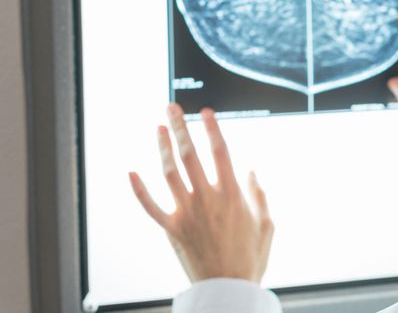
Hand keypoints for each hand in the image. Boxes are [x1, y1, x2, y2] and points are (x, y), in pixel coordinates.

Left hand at [128, 103, 273, 283]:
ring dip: (162, 147)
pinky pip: (150, 206)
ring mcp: (186, 213)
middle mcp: (206, 198)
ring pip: (169, 173)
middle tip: (172, 107)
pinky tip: (130, 171)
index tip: (206, 111)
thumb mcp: (266, 224)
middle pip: (190, 154)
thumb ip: (259, 195)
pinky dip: (138, 189)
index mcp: (232, 194)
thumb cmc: (250, 258)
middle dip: (180, 127)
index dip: (212, 128)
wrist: (229, 290)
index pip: (219, 151)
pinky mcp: (171, 229)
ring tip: (159, 128)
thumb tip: (250, 171)